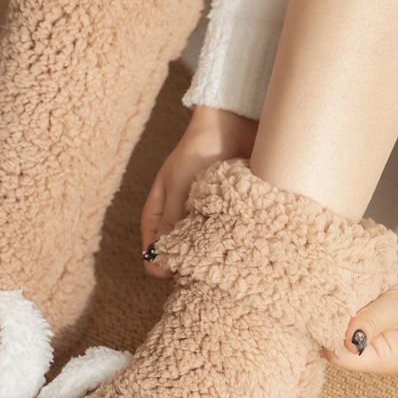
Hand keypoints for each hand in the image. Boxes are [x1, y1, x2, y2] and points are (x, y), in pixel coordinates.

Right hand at [141, 105, 257, 277]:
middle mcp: (182, 222)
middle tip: (203, 266)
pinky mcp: (232, 217)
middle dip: (191, 266)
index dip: (162, 268)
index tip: (175, 273)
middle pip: (182, 259)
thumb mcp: (178, 186)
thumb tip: (157, 261)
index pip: (153, 255)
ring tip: (224, 254)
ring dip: (214, 257)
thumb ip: (170, 222)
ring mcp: (208, 221)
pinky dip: (236, 244)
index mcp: (160, 215)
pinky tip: (243, 243)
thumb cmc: (199, 150)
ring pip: (207, 253)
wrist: (234, 124)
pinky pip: (231, 240)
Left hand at [324, 244, 397, 373]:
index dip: (328, 334)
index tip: (328, 310)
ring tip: (337, 287)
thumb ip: (370, 322)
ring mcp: (366, 333)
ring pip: (333, 324)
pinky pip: (340, 311)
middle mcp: (372, 351)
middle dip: (329, 320)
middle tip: (330, 295)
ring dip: (333, 307)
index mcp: (383, 358)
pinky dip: (338, 299)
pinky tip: (341, 285)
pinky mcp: (362, 316)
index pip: (339, 356)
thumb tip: (344, 340)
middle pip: (331, 341)